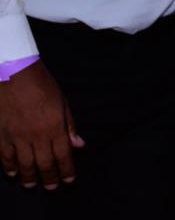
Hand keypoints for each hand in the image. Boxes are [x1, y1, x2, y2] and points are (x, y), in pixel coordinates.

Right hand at [0, 61, 83, 188]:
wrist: (17, 74)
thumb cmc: (43, 86)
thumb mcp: (62, 103)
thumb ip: (70, 126)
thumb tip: (79, 145)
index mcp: (55, 126)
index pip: (63, 155)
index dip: (67, 170)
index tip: (69, 180)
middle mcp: (37, 135)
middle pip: (44, 163)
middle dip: (50, 177)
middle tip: (52, 187)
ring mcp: (18, 137)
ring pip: (24, 164)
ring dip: (30, 177)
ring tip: (33, 184)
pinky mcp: (2, 135)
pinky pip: (6, 157)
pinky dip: (9, 167)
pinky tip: (13, 173)